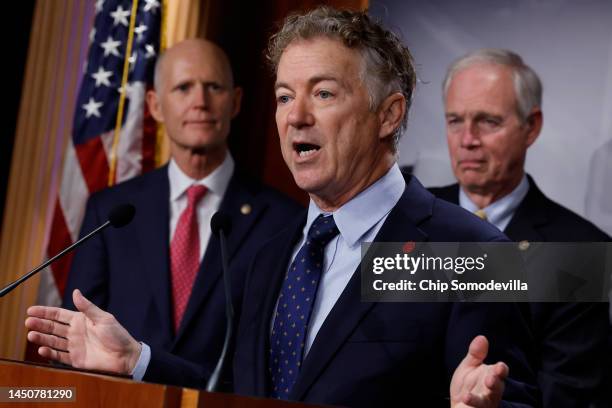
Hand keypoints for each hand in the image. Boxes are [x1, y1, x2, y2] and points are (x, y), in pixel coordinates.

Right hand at [25, 289, 140, 374]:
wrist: (126, 356)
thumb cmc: (117, 335)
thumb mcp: (103, 318)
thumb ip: (87, 307)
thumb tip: (76, 292)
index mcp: (81, 320)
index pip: (59, 315)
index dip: (45, 312)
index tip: (31, 310)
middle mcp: (75, 332)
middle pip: (53, 327)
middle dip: (40, 324)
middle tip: (28, 322)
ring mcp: (74, 346)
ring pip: (53, 341)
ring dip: (41, 338)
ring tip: (31, 335)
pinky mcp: (75, 360)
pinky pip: (59, 356)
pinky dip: (49, 354)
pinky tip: (42, 350)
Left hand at [450, 335, 507, 407]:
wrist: (458, 406)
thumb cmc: (467, 386)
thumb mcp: (469, 367)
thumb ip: (476, 354)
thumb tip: (482, 337)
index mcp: (492, 376)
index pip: (501, 372)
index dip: (501, 370)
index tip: (499, 367)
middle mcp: (492, 390)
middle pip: (498, 386)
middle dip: (496, 382)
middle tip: (491, 379)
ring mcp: (486, 402)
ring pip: (490, 399)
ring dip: (485, 395)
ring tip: (478, 390)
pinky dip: (473, 402)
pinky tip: (465, 398)